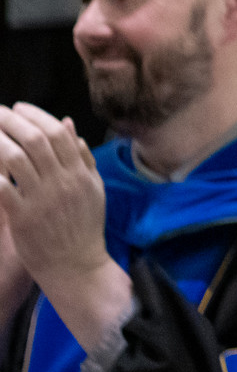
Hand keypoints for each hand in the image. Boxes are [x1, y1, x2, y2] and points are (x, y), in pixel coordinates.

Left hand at [0, 105, 129, 348]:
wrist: (77, 265)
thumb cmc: (85, 227)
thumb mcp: (93, 188)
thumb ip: (82, 156)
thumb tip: (68, 125)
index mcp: (80, 172)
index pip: (58, 133)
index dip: (36, 115)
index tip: (19, 107)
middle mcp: (62, 181)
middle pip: (35, 140)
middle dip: (12, 121)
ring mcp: (41, 199)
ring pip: (15, 159)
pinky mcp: (23, 217)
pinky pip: (3, 189)